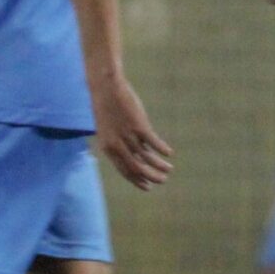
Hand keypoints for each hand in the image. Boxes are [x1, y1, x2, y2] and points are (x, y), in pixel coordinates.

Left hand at [91, 74, 173, 189]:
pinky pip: (154, 143)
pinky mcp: (139, 126)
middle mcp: (117, 145)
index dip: (136, 180)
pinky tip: (169, 153)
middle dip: (151, 177)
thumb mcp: (110, 128)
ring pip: (147, 158)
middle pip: (136, 169)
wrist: (105, 87)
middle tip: (162, 180)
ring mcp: (128, 136)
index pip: (124, 171)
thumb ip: (121, 142)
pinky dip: (162, 149)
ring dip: (159, 166)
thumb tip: (138, 153)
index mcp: (108, 148)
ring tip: (169, 170)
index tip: (147, 186)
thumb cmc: (107, 106)